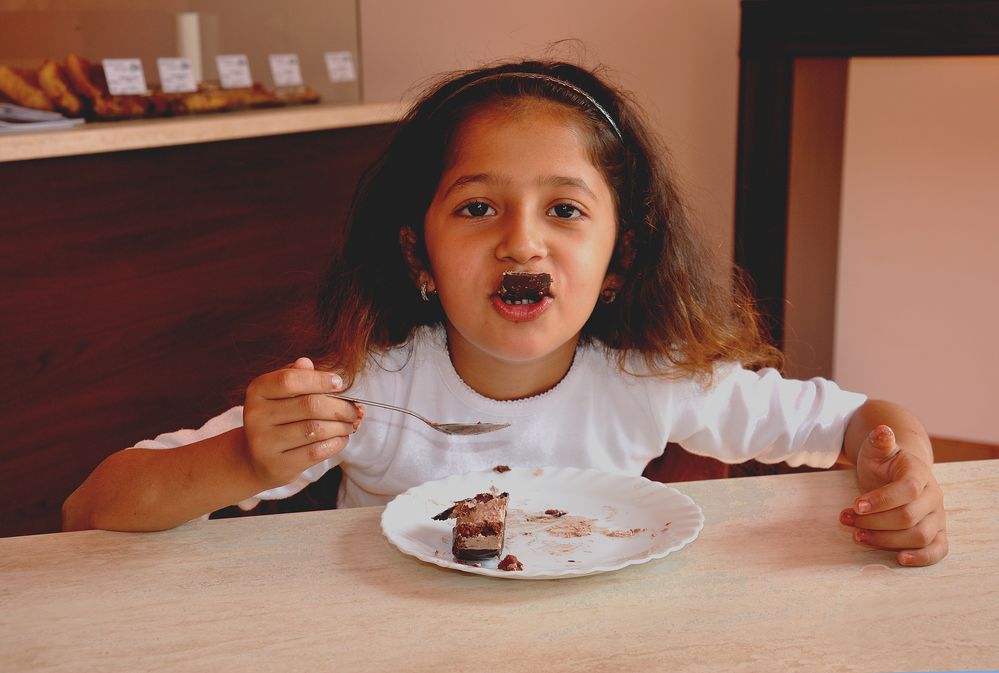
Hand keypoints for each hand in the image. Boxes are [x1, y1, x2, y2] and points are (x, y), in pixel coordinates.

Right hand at [242, 357, 362, 488]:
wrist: (256, 459)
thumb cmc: (277, 418)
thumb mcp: (281, 394)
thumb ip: (296, 377)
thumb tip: (307, 362)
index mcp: (257, 391)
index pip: (289, 380)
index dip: (319, 380)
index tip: (339, 383)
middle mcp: (256, 416)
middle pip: (309, 406)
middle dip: (340, 407)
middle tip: (355, 409)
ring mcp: (265, 443)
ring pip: (316, 430)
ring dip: (341, 426)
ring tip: (350, 424)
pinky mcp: (278, 465)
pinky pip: (316, 452)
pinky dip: (336, 443)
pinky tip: (342, 438)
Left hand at [840, 425, 947, 565]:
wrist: (898, 473)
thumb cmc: (884, 462)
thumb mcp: (877, 449)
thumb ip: (879, 442)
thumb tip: (882, 430)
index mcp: (919, 473)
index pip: (906, 490)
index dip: (880, 500)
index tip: (854, 505)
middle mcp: (933, 496)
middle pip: (908, 517)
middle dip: (874, 522)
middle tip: (846, 520)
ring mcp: (938, 516)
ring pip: (919, 536)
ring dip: (886, 540)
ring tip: (858, 535)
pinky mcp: (938, 532)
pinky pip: (938, 550)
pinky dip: (922, 558)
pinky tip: (900, 559)